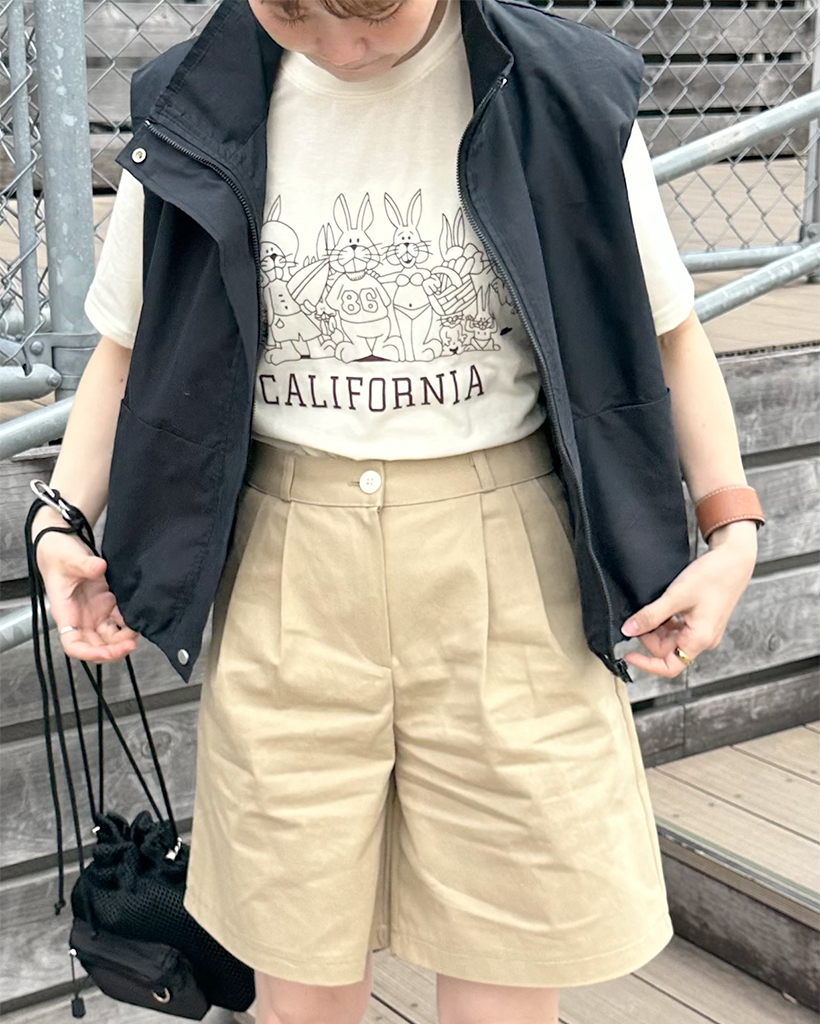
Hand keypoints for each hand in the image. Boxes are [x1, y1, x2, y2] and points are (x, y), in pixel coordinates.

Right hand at [32, 506, 139, 663]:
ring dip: (123, 638)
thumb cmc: (58, 553)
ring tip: (139, 629)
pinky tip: (139, 618)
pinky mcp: (105, 602)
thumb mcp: (69, 558)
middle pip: (95, 645)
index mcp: (66, 613)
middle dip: (113, 649)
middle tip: (131, 643)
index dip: (89, 653)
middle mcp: (80, 617)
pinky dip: (128, 623)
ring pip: (109, 635)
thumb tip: (99, 567)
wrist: (62, 541)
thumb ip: (85, 564)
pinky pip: (118, 620)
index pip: (73, 645)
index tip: (107, 652)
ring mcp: (93, 611)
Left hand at [620, 520, 757, 676]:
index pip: (669, 667)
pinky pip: (679, 628)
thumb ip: (650, 615)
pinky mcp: (703, 621)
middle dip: (649, 637)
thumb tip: (629, 629)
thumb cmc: (713, 576)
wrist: (734, 559)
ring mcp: (704, 630)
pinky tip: (661, 606)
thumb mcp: (675, 596)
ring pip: (672, 638)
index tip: (628, 654)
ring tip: (650, 608)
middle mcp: (704, 639)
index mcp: (699, 639)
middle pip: (667, 650)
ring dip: (657, 627)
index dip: (646, 664)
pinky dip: (666, 621)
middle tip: (638, 617)